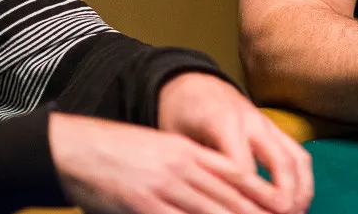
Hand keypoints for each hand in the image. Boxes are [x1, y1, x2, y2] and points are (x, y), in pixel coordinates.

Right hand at [49, 112, 287, 213]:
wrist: (74, 150)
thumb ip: (192, 166)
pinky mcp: (144, 204)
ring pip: (210, 211)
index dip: (261, 193)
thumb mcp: (162, 150)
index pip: (235, 174)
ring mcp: (165, 186)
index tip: (283, 205)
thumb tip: (220, 186)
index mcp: (189, 152)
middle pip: (229, 196)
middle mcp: (182, 167)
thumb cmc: (118, 153)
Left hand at [159, 72, 312, 213]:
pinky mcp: (275, 128)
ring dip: (302, 190)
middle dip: (285, 197)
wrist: (193, 84)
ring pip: (296, 158)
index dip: (249, 200)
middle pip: (280, 163)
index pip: (243, 170)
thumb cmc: (179, 116)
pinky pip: (298, 154)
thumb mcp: (176, 140)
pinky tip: (299, 200)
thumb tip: (204, 201)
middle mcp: (252, 122)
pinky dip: (303, 180)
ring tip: (297, 213)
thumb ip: (195, 168)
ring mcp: (268, 124)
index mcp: (223, 123)